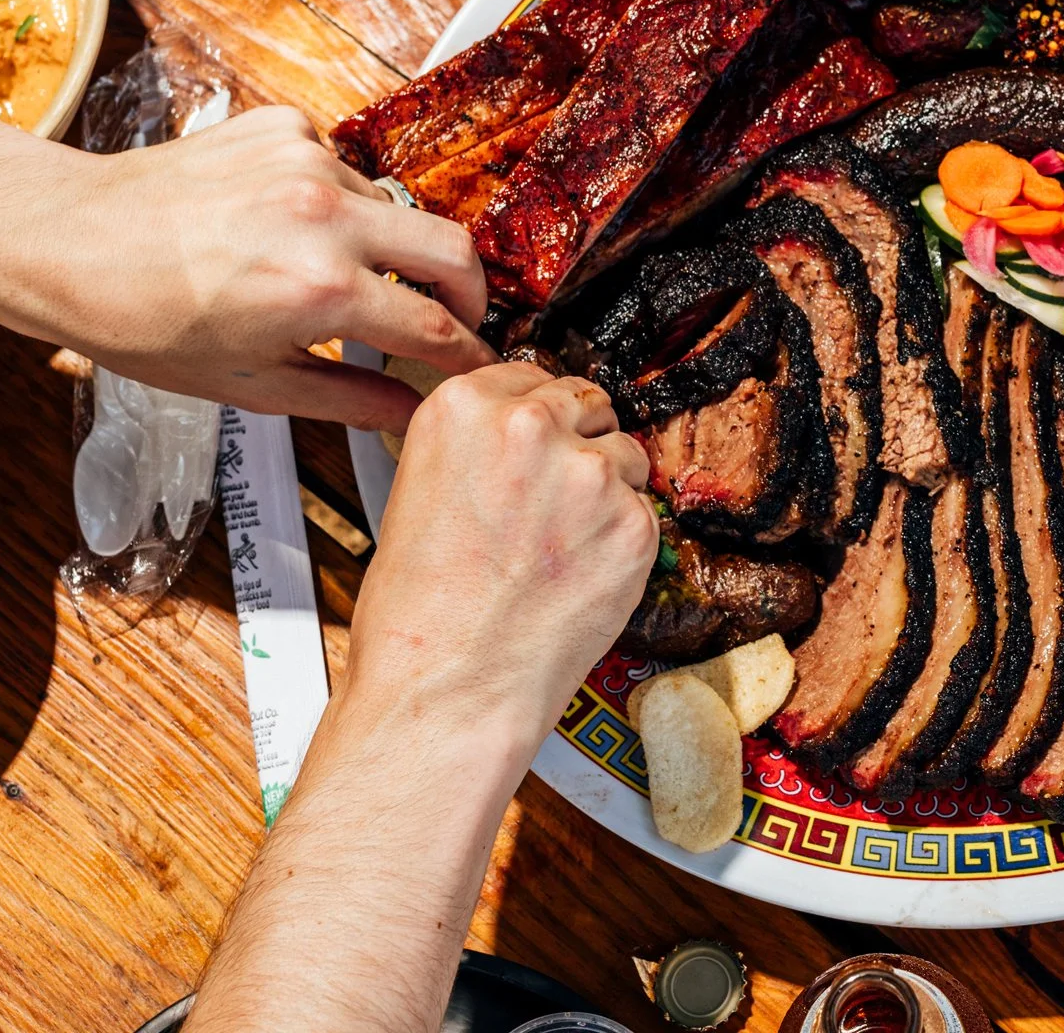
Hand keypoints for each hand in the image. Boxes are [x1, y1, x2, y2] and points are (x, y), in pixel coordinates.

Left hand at [60, 106, 493, 430]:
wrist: (67, 241)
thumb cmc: (142, 319)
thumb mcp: (251, 384)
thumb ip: (349, 397)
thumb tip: (408, 408)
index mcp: (320, 289)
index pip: (436, 325)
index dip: (468, 354)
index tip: (476, 363)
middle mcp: (325, 216)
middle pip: (454, 248)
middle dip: (470, 290)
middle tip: (456, 315)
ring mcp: (307, 161)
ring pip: (394, 207)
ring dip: (387, 245)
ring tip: (338, 273)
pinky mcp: (285, 127)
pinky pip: (343, 168)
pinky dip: (334, 203)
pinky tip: (287, 225)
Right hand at [347, 363, 657, 739]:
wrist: (447, 688)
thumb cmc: (418, 614)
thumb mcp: (420, 491)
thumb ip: (477, 447)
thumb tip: (525, 432)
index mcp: (463, 408)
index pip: (531, 375)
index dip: (540, 414)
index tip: (541, 440)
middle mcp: (530, 425)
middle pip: (587, 402)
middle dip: (579, 441)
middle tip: (558, 499)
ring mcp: (589, 473)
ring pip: (626, 455)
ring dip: (608, 491)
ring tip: (563, 549)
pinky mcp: (634, 523)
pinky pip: (645, 513)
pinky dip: (625, 542)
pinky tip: (582, 578)